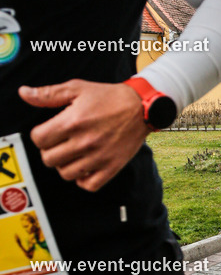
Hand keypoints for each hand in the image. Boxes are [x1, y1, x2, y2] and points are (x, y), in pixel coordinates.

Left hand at [19, 80, 148, 191]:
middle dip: (50, 151)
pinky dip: (83, 179)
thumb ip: (48, 94)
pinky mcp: (112, 167)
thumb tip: (24, 94)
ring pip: (66, 173)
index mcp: (73, 121)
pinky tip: (85, 166)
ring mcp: (99, 156)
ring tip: (73, 154)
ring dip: (65, 165)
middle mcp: (85, 141)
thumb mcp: (77, 89)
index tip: (49, 132)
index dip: (40, 135)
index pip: (39, 139)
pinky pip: (88, 185)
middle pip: (49, 159)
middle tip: (60, 143)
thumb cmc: (109, 97)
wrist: (142, 107)